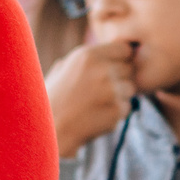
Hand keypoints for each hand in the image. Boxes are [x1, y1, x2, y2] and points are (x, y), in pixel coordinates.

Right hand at [45, 41, 136, 157]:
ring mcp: (111, 90)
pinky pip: (127, 107)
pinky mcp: (116, 110)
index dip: (120, 59)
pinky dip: (116, 113)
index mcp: (87, 55)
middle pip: (130, 68)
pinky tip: (98, 116)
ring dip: (120, 96)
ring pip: (130, 89)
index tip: (112, 69)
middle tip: (102, 91)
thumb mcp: (63, 68)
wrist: (49, 130)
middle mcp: (102, 69)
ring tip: (98, 104)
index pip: (124, 49)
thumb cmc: (54, 99)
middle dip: (121, 78)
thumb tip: (110, 51)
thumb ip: (87, 59)